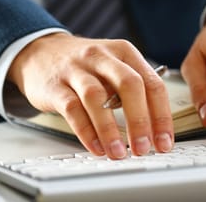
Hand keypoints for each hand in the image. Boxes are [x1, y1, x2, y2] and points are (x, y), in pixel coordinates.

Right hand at [7, 33, 173, 158]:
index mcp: (125, 52)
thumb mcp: (114, 66)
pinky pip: (72, 110)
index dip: (161, 115)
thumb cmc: (85, 66)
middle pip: (129, 85)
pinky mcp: (56, 85)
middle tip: (144, 148)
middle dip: (140, 120)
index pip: (152, 83)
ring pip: (97, 98)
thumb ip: (134, 91)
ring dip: (110, 129)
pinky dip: (86, 132)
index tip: (164, 142)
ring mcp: (77, 69)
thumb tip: (155, 131)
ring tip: (118, 153)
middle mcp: (102, 57)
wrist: (41, 53)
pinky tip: (96, 147)